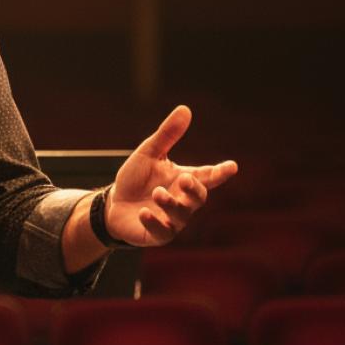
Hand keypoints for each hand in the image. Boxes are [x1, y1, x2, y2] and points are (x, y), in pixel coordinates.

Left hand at [105, 105, 236, 246]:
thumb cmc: (135, 179)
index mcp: (184, 180)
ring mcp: (172, 220)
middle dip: (195, 190)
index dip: (220, 172)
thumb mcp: (148, 154)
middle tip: (185, 179)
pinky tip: (144, 213)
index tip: (231, 166)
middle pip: (199, 197)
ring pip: (182, 215)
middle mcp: (183, 201)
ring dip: (171, 204)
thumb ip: (167, 135)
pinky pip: (162, 232)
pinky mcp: (157, 234)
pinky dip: (154, 222)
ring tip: (158, 193)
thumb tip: (185, 109)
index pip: (208, 176)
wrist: (113, 204)